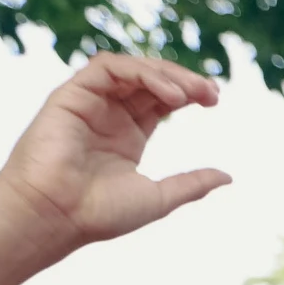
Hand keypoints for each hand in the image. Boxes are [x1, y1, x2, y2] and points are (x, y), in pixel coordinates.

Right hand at [0, 55, 229, 256]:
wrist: (55, 216)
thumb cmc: (99, 213)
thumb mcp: (159, 197)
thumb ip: (192, 184)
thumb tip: (228, 176)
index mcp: (128, 134)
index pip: (162, 100)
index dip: (189, 93)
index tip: (214, 99)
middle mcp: (109, 114)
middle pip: (150, 80)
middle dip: (183, 80)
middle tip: (211, 92)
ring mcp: (90, 102)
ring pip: (131, 70)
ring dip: (164, 74)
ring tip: (191, 94)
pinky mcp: (71, 94)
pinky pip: (107, 68)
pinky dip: (139, 73)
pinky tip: (167, 95)